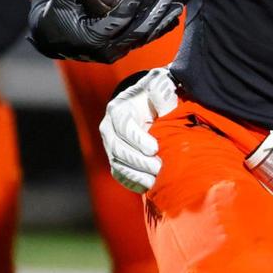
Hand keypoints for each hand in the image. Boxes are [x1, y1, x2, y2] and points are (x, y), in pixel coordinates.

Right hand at [27, 0, 181, 62]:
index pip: (118, 20)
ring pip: (144, 39)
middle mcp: (105, 50)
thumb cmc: (55, 11)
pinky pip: (143, 41)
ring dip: (162, 23)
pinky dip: (158, 30)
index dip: (132, 3)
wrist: (49, 35)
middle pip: (138, 32)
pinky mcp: (121, 50)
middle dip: (156, 15)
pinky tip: (172, 18)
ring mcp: (115, 52)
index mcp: (91, 37)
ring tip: (178, 7)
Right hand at [99, 68, 177, 192]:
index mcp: (119, 109)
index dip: (137, 139)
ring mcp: (111, 145)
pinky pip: (119, 174)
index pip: (124, 126)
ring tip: (155, 180)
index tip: (154, 149)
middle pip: (117, 149)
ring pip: (117, 164)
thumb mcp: (161, 86)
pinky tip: (147, 187)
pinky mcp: (116, 158)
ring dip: (136, 174)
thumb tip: (162, 100)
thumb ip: (162, 92)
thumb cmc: (158, 92)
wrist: (152, 102)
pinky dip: (132, 182)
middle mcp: (109, 128)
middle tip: (158, 167)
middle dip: (137, 160)